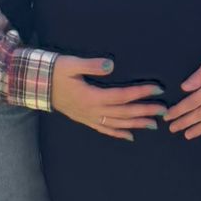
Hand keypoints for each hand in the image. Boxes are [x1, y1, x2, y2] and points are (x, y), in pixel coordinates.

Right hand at [51, 56, 166, 141]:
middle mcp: (93, 110)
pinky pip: (104, 129)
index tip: (157, 89)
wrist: (37, 85)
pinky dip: (118, 133)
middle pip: (124, 112)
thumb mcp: (71, 64)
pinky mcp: (85, 119)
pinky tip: (130, 136)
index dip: (141, 93)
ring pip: (117, 123)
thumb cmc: (55, 71)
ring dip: (137, 124)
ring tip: (154, 124)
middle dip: (145, 111)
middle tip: (164, 110)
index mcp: (92, 96)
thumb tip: (111, 65)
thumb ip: (92, 65)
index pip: (122, 95)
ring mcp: (89, 117)